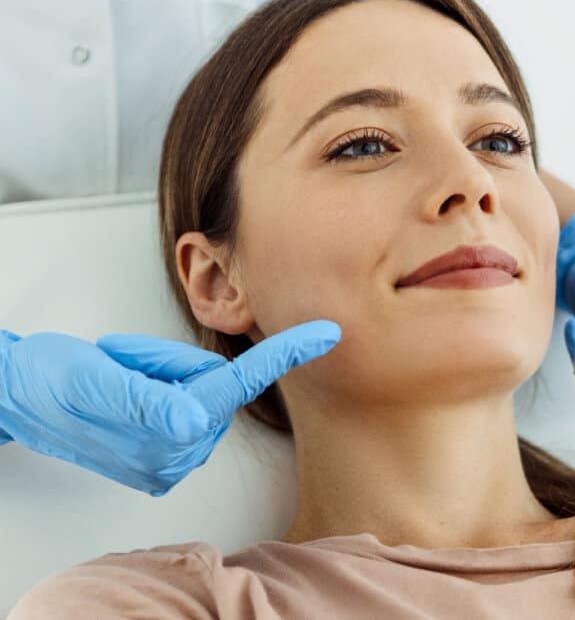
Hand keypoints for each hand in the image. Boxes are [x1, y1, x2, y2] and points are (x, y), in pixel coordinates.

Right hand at [0, 320, 339, 495]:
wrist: (24, 396)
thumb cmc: (57, 380)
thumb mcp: (99, 377)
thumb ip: (149, 399)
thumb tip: (196, 421)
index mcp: (168, 432)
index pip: (239, 383)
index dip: (286, 353)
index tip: (327, 332)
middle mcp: (179, 453)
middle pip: (216, 383)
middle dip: (178, 365)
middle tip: (128, 364)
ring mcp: (173, 458)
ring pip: (203, 389)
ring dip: (168, 375)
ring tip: (124, 378)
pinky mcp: (165, 455)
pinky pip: (186, 401)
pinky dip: (162, 387)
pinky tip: (129, 395)